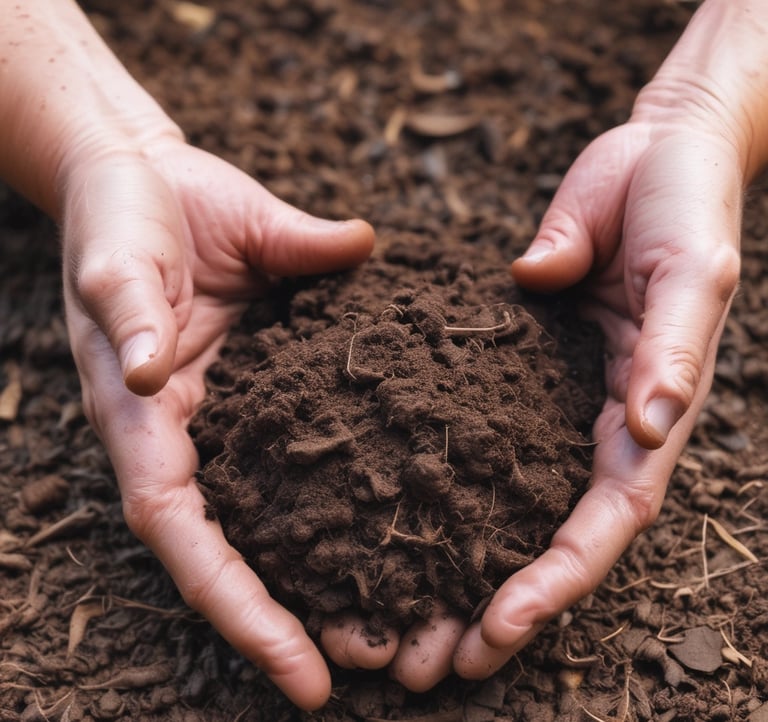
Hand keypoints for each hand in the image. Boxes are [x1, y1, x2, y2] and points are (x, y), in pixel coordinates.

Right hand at [61, 138, 373, 709]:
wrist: (144, 178)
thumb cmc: (125, 212)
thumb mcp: (122, 255)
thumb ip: (132, 309)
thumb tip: (149, 365)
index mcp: (142, 414)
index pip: (182, 531)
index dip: (235, 606)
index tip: (298, 674)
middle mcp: (188, 429)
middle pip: (234, 547)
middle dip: (290, 619)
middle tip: (375, 668)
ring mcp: (233, 409)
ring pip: (276, 509)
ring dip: (327, 570)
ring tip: (407, 622)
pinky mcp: (271, 378)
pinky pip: (309, 443)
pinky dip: (345, 491)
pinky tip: (401, 518)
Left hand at [323, 118, 743, 686]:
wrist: (658, 153)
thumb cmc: (680, 199)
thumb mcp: (690, 265)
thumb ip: (672, 341)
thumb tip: (647, 420)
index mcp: (652, 405)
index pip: (610, 514)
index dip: (561, 577)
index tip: (501, 625)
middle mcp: (605, 416)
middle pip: (556, 531)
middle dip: (505, 602)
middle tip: (434, 662)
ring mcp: (560, 395)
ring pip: (514, 499)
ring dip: (467, 565)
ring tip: (404, 624)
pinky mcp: (522, 365)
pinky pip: (485, 433)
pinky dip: (450, 487)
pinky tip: (398, 519)